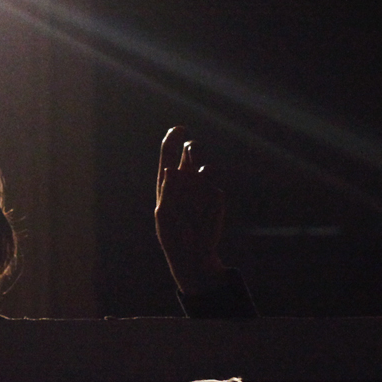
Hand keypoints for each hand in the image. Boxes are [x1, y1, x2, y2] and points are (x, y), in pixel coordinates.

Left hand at [154, 125, 228, 295]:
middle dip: (193, 148)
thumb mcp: (165, 214)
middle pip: (191, 152)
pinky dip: (208, 196)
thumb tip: (170, 169)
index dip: (173, 138)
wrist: (193, 253)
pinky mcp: (216, 197)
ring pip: (206, 166)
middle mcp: (186, 179)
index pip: (170, 152)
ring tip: (199, 176)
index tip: (179, 129)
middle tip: (192, 150)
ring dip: (202, 168)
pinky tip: (203, 214)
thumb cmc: (173, 235)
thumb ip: (168, 191)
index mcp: (169, 180)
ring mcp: (202, 187)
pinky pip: (214, 189)